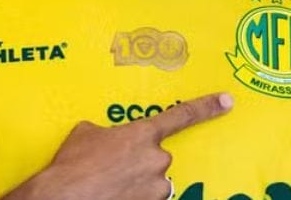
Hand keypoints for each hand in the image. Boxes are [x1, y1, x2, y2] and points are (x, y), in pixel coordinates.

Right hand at [1, 92, 233, 199]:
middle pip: (156, 158)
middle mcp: (157, 159)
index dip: (207, 107)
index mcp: (142, 134)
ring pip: (152, 183)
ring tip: (107, 187)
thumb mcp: (85, 133)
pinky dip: (131, 198)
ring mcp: (156, 187)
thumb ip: (106, 131)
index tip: (227, 101)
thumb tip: (104, 137)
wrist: (63, 196)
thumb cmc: (71, 165)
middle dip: (138, 164)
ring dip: (135, 184)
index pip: (181, 116)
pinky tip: (111, 196)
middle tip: (110, 171)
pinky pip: (145, 199)